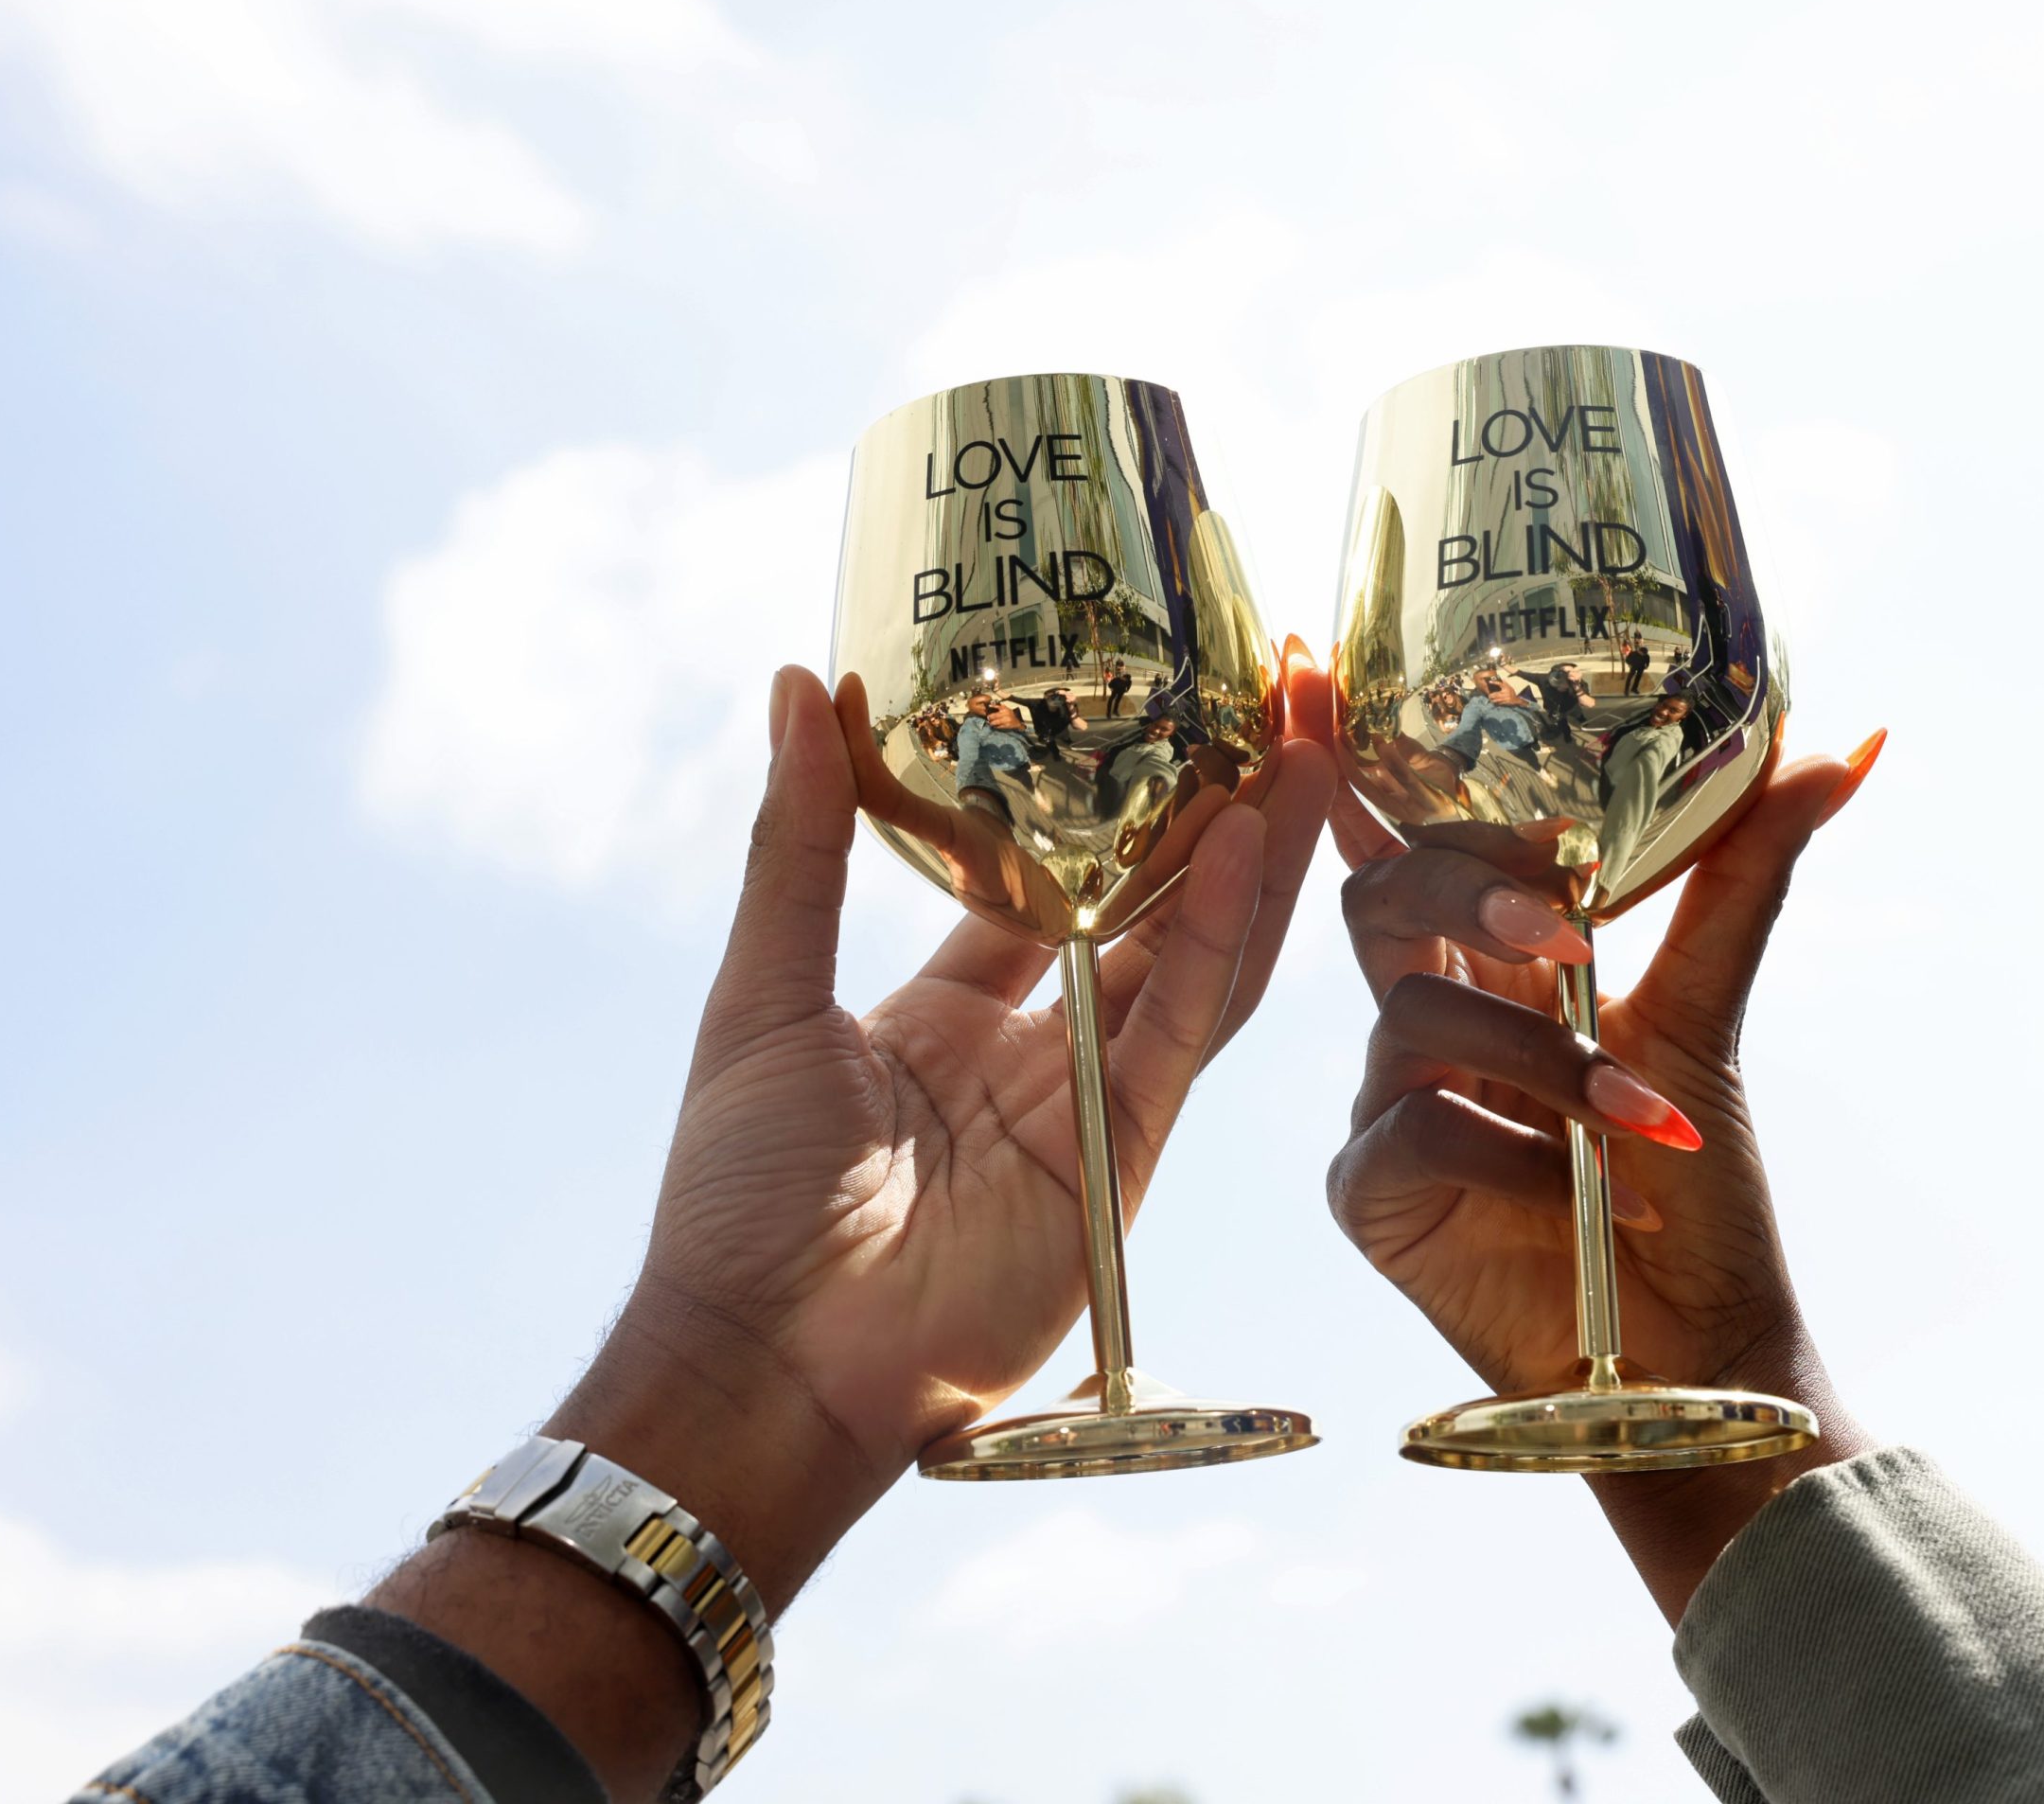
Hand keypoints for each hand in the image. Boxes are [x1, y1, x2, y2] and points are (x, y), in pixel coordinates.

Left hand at [570, 655, 1332, 1591]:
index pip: (1048, 887)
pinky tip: (1246, 847)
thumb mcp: (763, 993)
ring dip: (1251, 859)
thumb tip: (795, 686)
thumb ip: (798, 846)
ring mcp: (1092, 1111)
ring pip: (1194, 961)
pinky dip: (1217, 941)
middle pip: (1147, 913)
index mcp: (948, 1016)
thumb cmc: (741, 1197)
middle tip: (1272, 701)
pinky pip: (1184, 1035)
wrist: (766, 1358)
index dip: (1104, 803)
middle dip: (1212, 813)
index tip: (1150, 706)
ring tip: (1302, 745)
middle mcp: (1034, 1057)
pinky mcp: (1124, 1163)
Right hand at [1322, 730, 1886, 1620]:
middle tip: (1567, 933)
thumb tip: (1854, 741)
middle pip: (1380, 896)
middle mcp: (1428, 1017)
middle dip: (1463, 892)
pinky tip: (1574, 1196)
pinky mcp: (1372, 1191)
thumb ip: (1745, 871)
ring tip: (1635, 1121)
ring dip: (1538, 1057)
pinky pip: (1406, 1123)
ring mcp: (1388, 1101)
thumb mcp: (1710, 1012)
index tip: (1327, 685)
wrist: (1697, 1347)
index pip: (1410, 839)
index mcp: (1490, 961)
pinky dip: (1506, 1146)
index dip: (1364, 772)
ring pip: (1408, 1011)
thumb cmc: (1695, 1191)